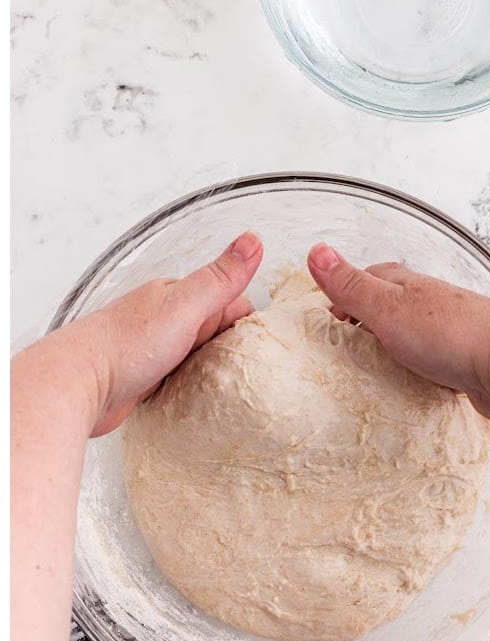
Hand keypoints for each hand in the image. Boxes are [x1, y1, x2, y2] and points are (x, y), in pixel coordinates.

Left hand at [23, 233, 264, 437]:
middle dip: (236, 349)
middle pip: (219, 331)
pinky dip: (197, 388)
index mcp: (177, 294)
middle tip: (247, 374)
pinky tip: (203, 399)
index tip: (259, 349)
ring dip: (217, 371)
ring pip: (203, 356)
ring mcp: (157, 348)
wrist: (80, 384)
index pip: (231, 302)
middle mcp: (167, 318)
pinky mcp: (149, 377)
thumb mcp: (184, 306)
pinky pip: (186, 379)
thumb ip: (220, 278)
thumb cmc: (126, 346)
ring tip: (230, 389)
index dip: (247, 325)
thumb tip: (253, 241)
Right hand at [307, 244, 489, 422]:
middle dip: (374, 320)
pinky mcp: (470, 368)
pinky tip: (416, 389)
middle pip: (397, 307)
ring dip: (399, 349)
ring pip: (419, 339)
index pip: (374, 278)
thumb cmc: (450, 335)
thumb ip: (353, 285)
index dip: (349, 292)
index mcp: (412, 287)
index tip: (331, 315)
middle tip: (351, 343)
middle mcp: (435, 306)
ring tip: (378, 370)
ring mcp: (455, 336)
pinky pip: (439, 369)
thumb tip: (316, 251)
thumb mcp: (388, 308)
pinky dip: (424, 375)